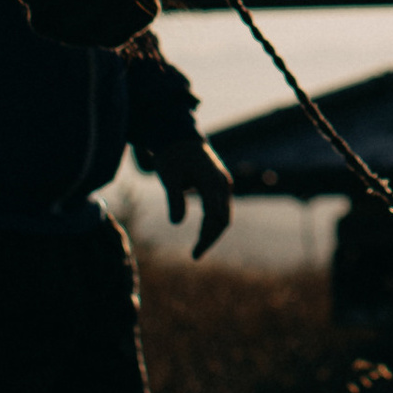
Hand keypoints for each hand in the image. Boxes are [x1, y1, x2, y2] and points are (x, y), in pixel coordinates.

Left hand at [140, 123, 234, 261]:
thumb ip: (174, 198)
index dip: (207, 235)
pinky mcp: (218, 186)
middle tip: (195, 255)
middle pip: (223, 218)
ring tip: (197, 249)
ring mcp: (222, 184)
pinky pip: (220, 208)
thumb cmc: (171, 156)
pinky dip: (213, 223)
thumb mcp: (168, 176)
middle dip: (211, 237)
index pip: (215, 214)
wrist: (179, 137)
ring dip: (213, 232)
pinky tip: (202, 234)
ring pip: (224, 214)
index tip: (195, 253)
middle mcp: (222, 182)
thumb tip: (176, 223)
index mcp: (212, 179)